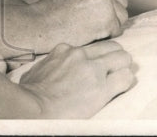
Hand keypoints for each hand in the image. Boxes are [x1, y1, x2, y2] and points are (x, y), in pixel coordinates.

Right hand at [20, 41, 135, 118]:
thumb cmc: (30, 94)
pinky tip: (119, 90)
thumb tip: (50, 68)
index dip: (98, 58)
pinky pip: (126, 78)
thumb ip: (50, 64)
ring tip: (118, 80)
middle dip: (115, 59)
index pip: (93, 47)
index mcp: (65, 50)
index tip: (96, 68)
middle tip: (113, 72)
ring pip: (124, 58)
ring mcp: (93, 70)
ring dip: (123, 69)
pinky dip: (126, 83)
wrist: (34, 109)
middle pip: (112, 47)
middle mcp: (81, 55)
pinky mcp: (102, 88)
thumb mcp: (37, 70)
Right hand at [30, 0, 128, 46]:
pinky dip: (106, 35)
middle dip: (111, 12)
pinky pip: (117, 30)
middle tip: (89, 16)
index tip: (103, 2)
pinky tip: (89, 31)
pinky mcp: (108, 19)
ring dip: (109, 24)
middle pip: (122, 2)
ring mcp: (106, 0)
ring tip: (87, 23)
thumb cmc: (56, 9)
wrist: (42, 24)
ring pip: (122, 17)